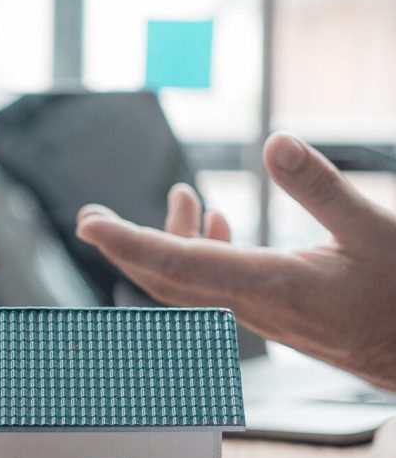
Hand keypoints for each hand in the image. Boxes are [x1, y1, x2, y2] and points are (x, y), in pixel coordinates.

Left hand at [75, 133, 395, 389]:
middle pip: (166, 279)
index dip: (129, 243)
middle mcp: (252, 306)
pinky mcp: (268, 314)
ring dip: (166, 241)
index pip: (179, 264)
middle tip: (90, 217)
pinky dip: (200, 252)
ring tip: (178, 195)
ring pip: (189, 282)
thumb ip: (321, 187)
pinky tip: (215, 221)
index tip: (89, 226)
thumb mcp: (373, 228)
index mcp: (270, 286)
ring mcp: (257, 314)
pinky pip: (214, 286)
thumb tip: (274, 142)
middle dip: (123, 246)